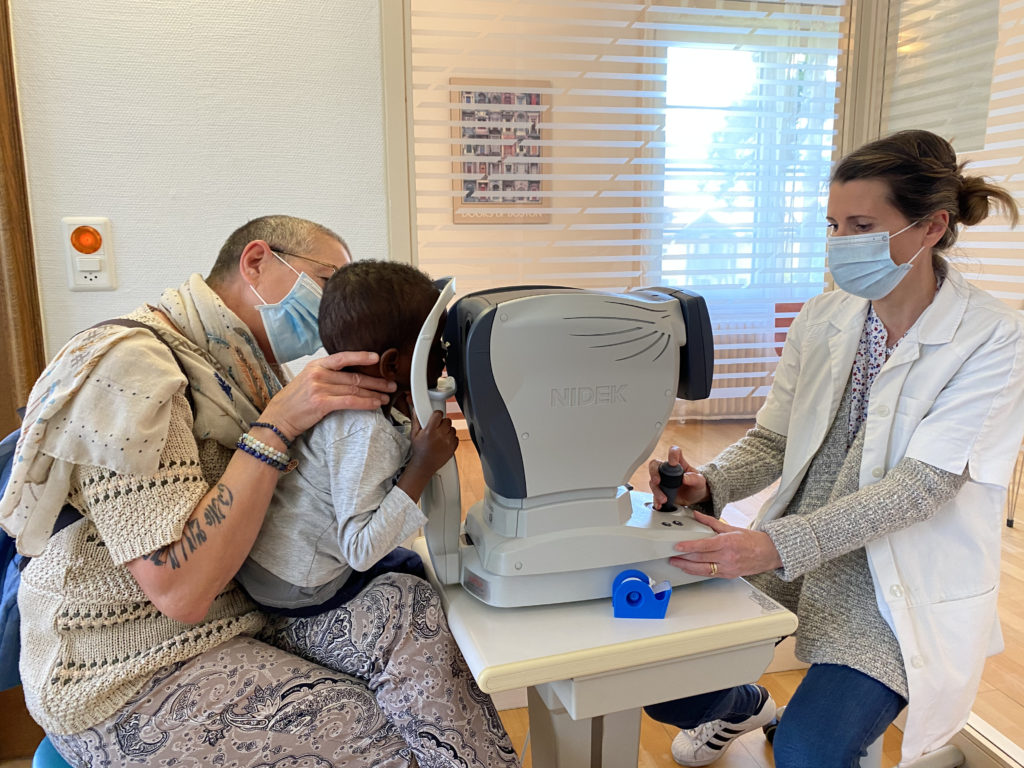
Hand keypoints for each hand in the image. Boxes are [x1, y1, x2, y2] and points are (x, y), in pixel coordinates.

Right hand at [261, 351, 395, 440]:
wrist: (278, 418)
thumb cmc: (294, 402)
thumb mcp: (307, 380)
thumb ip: (326, 375)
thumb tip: (351, 376)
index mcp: (316, 365)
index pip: (342, 357)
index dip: (361, 356)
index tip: (377, 358)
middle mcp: (318, 374)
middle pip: (354, 377)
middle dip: (376, 381)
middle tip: (390, 384)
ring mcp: (319, 388)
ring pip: (354, 390)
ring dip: (374, 394)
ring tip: (386, 396)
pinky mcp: (321, 403)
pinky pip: (350, 402)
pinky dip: (365, 403)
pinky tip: (375, 405)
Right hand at [397, 410, 458, 501]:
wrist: (424, 465)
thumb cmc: (419, 450)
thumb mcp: (414, 434)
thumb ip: (416, 420)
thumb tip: (415, 410)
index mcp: (430, 431)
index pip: (438, 414)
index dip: (436, 415)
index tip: (435, 417)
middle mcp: (440, 435)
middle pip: (447, 420)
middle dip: (442, 423)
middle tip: (436, 428)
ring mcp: (448, 442)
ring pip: (452, 428)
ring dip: (447, 430)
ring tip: (439, 436)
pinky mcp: (453, 448)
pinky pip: (456, 437)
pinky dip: (451, 438)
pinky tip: (443, 442)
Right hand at [648, 445, 708, 508]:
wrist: (695, 497)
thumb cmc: (697, 485)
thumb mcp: (700, 481)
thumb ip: (694, 478)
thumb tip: (684, 478)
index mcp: (679, 463)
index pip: (674, 452)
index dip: (672, 454)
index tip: (673, 463)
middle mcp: (668, 470)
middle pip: (655, 464)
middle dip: (653, 472)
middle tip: (657, 481)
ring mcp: (663, 481)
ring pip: (653, 481)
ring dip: (657, 490)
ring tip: (664, 499)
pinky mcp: (661, 491)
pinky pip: (654, 494)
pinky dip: (656, 500)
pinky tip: (660, 504)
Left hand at [669, 511, 781, 578]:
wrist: (770, 553)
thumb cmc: (753, 540)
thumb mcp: (731, 528)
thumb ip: (711, 523)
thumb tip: (696, 515)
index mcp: (727, 543)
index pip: (704, 546)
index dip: (688, 547)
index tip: (677, 546)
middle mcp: (727, 557)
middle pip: (700, 559)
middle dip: (683, 558)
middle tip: (671, 555)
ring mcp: (728, 568)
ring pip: (703, 570)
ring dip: (687, 567)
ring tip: (676, 563)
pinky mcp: (729, 575)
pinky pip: (710, 574)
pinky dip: (697, 572)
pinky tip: (689, 569)